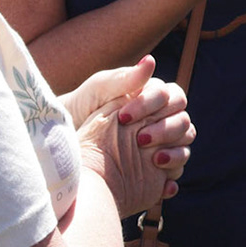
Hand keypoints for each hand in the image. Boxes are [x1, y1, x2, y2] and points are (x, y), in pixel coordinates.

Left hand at [68, 57, 194, 216]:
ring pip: (185, 145)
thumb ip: (124, 78)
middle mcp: (161, 120)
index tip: (124, 116)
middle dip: (167, 129)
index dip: (153, 105)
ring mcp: (161, 145)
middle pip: (183, 121)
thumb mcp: (98, 91)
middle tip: (140, 140)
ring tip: (155, 162)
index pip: (172, 96)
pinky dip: (172, 179)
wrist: (61, 144)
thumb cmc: (79, 109)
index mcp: (153, 98)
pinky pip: (175, 174)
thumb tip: (151, 61)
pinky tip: (162, 185)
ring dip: (175, 152)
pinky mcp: (155, 171)